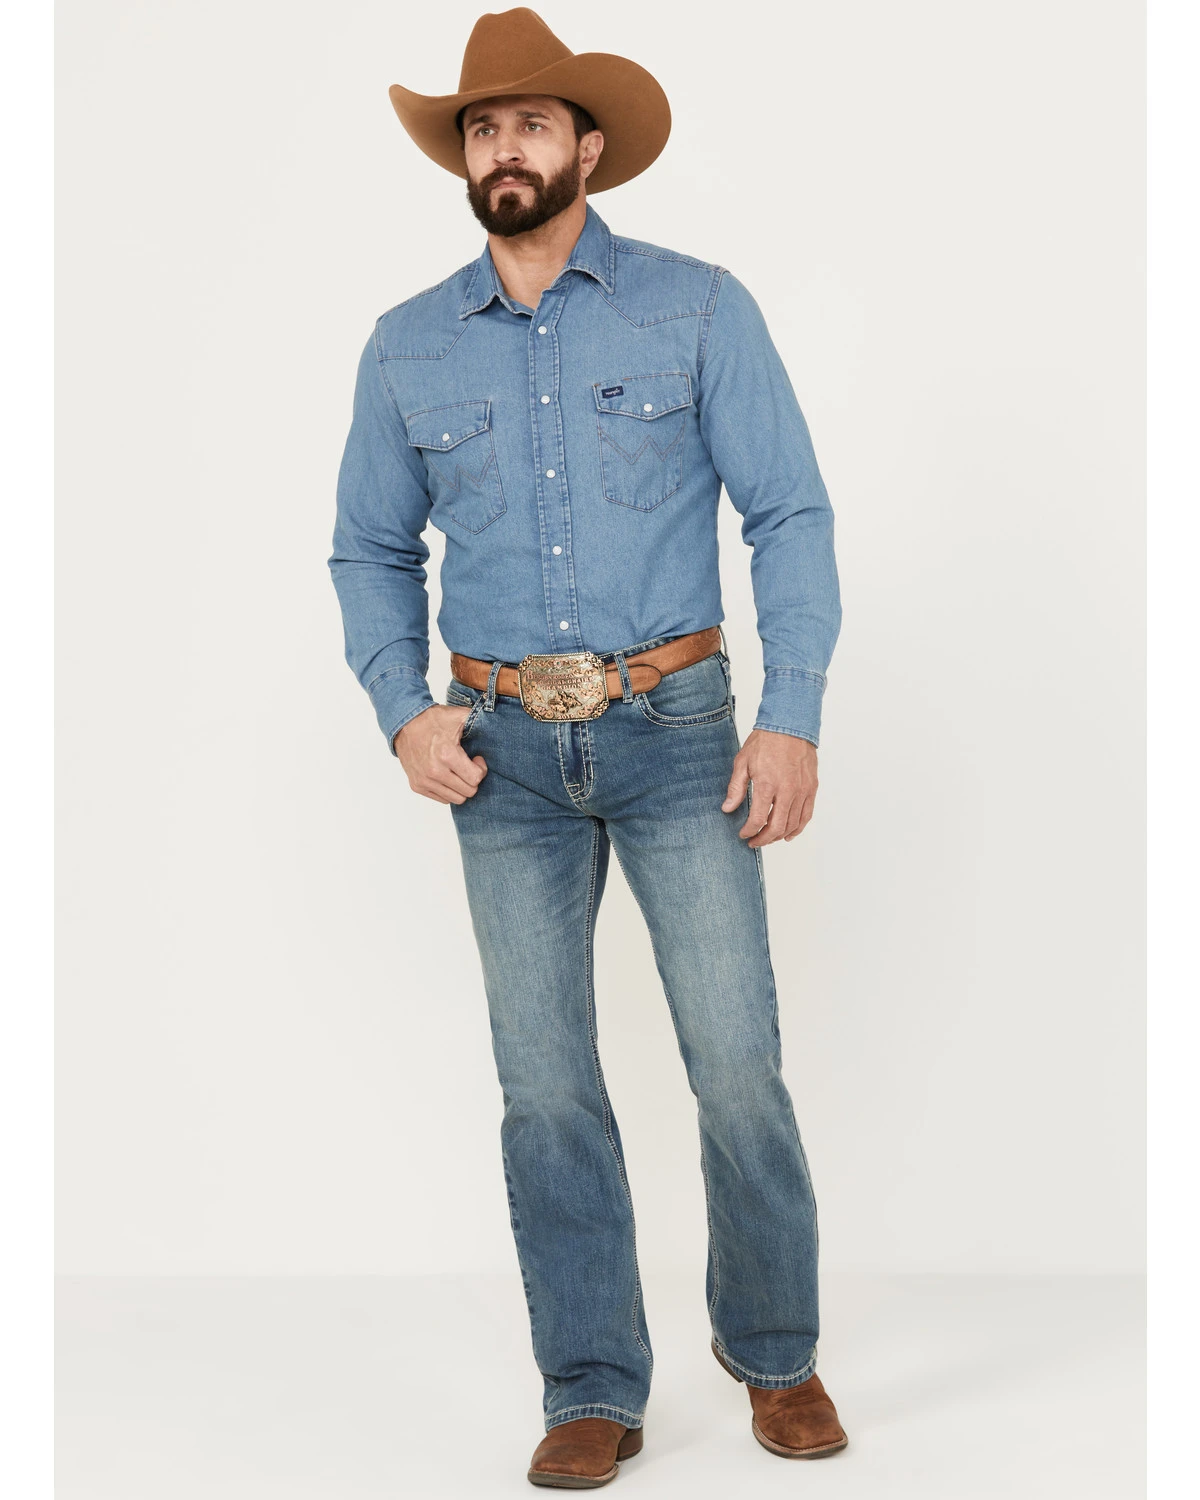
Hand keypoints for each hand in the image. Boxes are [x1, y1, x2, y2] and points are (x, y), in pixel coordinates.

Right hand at [393, 704, 487, 804]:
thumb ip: (479, 720)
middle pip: (468, 792)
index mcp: (447, 755)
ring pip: (456, 799)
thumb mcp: (458, 716)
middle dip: (473, 779)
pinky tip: (447, 775)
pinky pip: (442, 799)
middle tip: (469, 766)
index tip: (477, 760)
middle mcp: (434, 771)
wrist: (404, 724)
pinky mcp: (417, 786)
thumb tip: (498, 726)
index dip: (481, 769)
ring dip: (461, 787)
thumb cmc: (432, 721)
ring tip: (458, 771)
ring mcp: (424, 780)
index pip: (475, 779)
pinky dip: (448, 790)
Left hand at [721, 728, 817, 846]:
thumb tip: (728, 808)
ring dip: (779, 836)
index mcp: (767, 785)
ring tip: (769, 838)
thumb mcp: (743, 762)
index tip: (743, 834)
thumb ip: (736, 788)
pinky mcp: (811, 788)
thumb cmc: (766, 742)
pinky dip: (798, 828)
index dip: (749, 831)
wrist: (790, 725)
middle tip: (754, 842)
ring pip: (793, 825)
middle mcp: (787, 791)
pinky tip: (789, 833)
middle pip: (776, 827)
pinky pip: (806, 815)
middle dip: (763, 839)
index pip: (758, 819)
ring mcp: (802, 791)